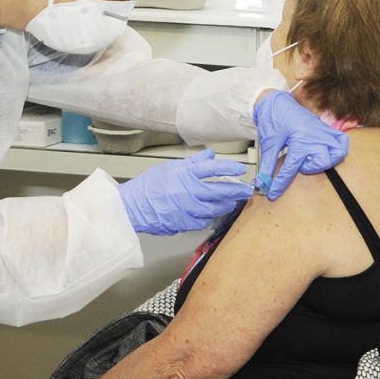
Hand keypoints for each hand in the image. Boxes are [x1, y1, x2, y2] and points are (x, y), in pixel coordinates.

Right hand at [119, 149, 253, 234]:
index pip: (214, 168)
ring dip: (226, 205)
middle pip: (221, 191)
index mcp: (185, 174)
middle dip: (238, 190)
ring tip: (231, 202)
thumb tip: (209, 155)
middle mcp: (189, 191)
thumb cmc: (148, 187)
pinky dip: (210, 217)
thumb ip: (192, 163)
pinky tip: (211, 213)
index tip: (240, 169)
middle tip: (247, 190)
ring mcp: (188, 209)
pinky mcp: (185, 223)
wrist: (132, 207)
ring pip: (216, 208)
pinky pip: (204, 221)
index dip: (230, 168)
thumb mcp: (170, 168)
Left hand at [253, 91, 348, 199]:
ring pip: (337, 154)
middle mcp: (314, 136)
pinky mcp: (326, 129)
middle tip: (298, 164)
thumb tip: (262, 183)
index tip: (273, 194)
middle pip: (322, 163)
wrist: (275, 101)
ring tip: (311, 158)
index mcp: (298, 139)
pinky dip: (338, 149)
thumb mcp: (268, 144)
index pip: (291, 169)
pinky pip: (342, 141)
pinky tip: (325, 151)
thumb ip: (267, 166)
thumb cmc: (273, 119)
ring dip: (325, 160)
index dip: (280, 184)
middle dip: (310, 168)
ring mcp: (323, 132)